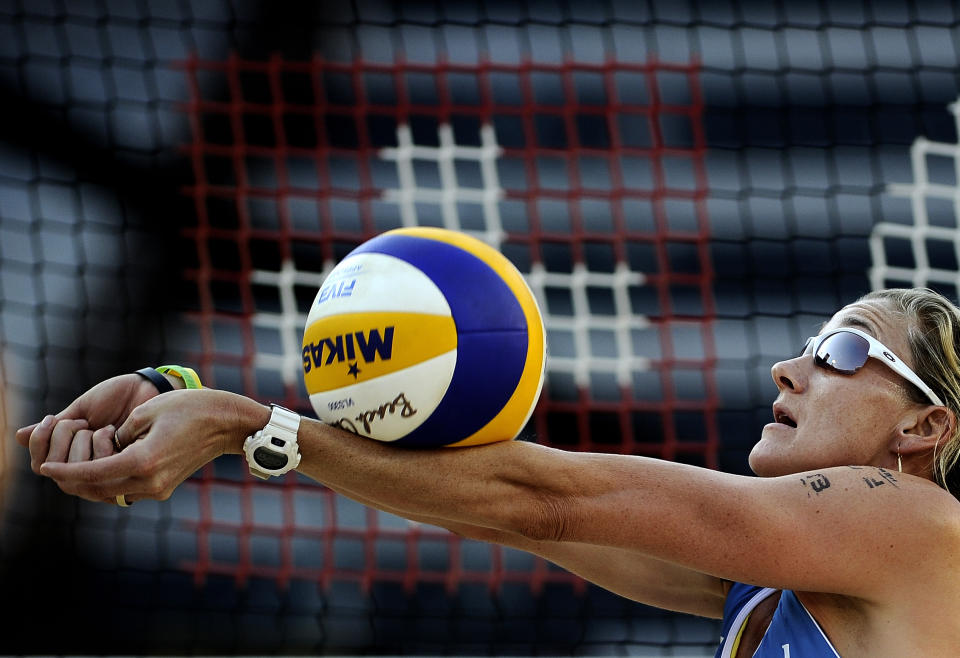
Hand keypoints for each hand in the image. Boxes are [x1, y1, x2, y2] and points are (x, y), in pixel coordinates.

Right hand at [16, 373, 163, 472]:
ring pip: (72, 473)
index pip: (41, 465)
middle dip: (61, 440)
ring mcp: (106, 473)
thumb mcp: (81, 411)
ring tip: (98, 426)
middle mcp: (88, 469)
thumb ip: (54, 428)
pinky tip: (109, 431)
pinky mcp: (125, 472)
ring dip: (79, 443)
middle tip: (81, 421)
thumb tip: (17, 436)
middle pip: (53, 471)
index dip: (39, 444)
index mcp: (74, 455)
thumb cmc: (118, 398)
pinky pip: (96, 470)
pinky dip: (97, 446)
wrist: (149, 389)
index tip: (51, 419)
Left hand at [37, 389, 267, 504]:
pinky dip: (110, 482)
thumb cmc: (191, 408)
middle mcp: (150, 481)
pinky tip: (100, 467)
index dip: (66, 470)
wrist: (227, 423)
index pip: (93, 472)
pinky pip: (128, 489)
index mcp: (144, 460)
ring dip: (91, 483)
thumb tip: (107, 445)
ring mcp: (159, 488)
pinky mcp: (164, 487)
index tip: (45, 466)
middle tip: (54, 468)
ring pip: (112, 493)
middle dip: (73, 481)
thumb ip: (121, 431)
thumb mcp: (147, 410)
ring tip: (73, 468)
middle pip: (99, 489)